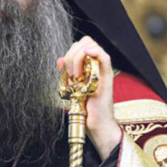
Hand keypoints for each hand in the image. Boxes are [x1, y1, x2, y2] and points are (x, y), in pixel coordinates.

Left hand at [57, 36, 121, 159]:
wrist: (96, 125)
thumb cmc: (85, 109)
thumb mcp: (71, 88)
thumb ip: (66, 74)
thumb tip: (59, 59)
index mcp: (89, 66)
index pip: (80, 45)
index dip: (71, 51)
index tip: (67, 71)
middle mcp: (97, 65)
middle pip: (85, 41)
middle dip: (72, 54)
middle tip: (71, 75)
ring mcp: (103, 70)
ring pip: (92, 45)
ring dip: (78, 57)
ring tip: (77, 77)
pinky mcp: (107, 77)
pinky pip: (104, 57)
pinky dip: (94, 52)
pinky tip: (87, 56)